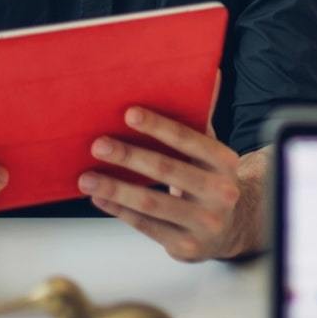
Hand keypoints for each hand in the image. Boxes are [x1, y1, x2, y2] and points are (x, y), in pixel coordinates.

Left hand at [79, 105, 246, 261]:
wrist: (230, 230)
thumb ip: (202, 115)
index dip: (159, 127)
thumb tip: (210, 72)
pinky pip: (146, 226)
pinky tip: (99, 197)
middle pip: (168, 170)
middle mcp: (220, 192)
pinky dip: (119, 211)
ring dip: (116, 188)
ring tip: (86, 177)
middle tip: (98, 144)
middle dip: (130, 156)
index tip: (129, 114)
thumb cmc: (209, 179)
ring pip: (152, 202)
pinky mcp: (186, 245)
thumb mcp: (211, 150)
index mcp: (225, 162)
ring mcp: (204, 222)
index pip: (190, 140)